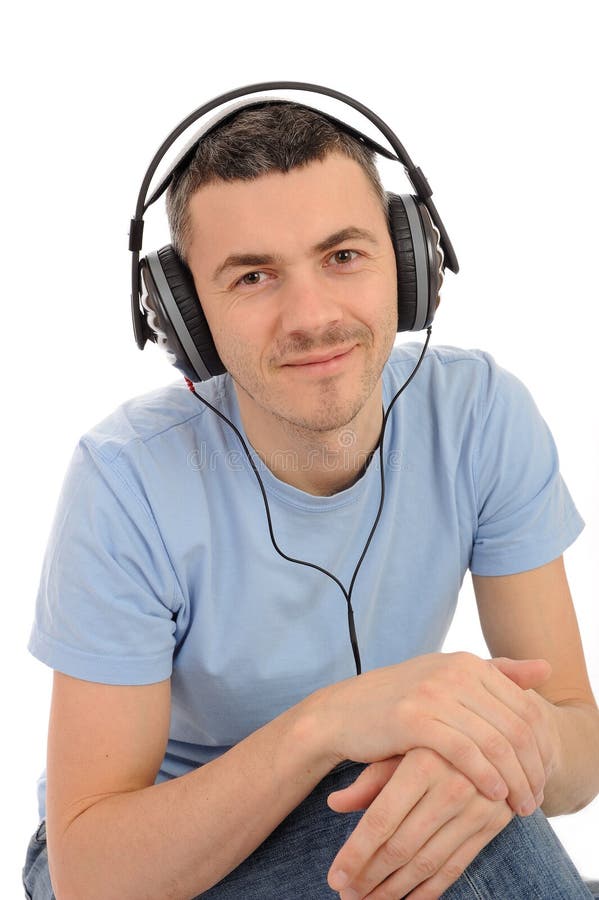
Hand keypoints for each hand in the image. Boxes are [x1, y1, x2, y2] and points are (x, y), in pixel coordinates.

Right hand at [315, 651, 554, 814]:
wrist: (343, 713)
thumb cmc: (400, 702)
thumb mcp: (449, 680)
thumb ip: (497, 674)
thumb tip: (546, 668)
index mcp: (468, 662)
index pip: (524, 706)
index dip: (541, 745)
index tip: (544, 775)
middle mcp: (455, 672)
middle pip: (515, 725)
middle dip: (532, 767)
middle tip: (538, 797)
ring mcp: (433, 693)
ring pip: (494, 741)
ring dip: (514, 778)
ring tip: (522, 805)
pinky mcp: (414, 718)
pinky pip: (464, 752)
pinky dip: (486, 776)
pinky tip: (495, 796)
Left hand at [326, 748, 514, 898]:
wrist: (496, 734)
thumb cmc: (434, 741)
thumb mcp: (402, 748)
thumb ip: (370, 779)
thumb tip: (334, 803)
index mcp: (423, 763)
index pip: (382, 819)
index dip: (356, 852)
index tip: (334, 877)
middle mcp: (452, 787)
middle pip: (402, 846)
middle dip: (370, 877)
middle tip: (346, 895)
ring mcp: (476, 809)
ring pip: (427, 863)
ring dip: (394, 890)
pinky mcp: (492, 825)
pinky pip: (455, 867)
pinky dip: (429, 891)